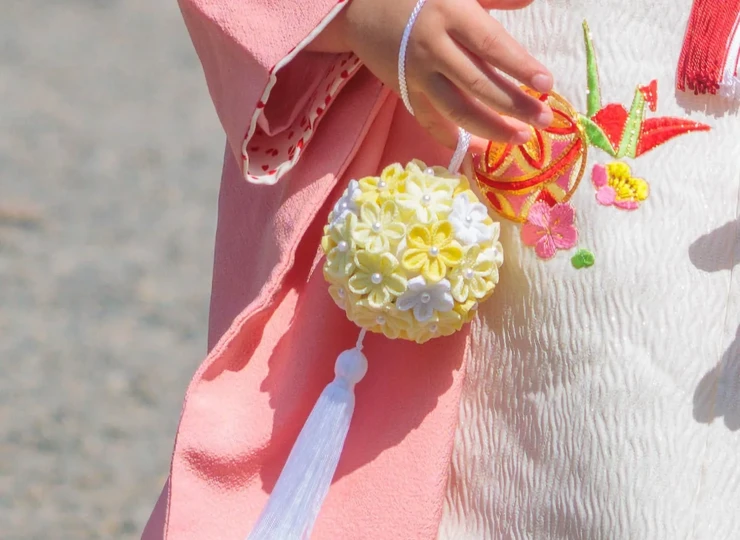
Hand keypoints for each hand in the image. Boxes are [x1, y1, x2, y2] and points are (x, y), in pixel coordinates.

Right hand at [309, 0, 552, 151]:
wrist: (362, 8)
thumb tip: (529, 2)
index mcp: (450, 15)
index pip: (491, 45)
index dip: (519, 66)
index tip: (546, 84)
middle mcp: (433, 48)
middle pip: (478, 84)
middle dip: (514, 105)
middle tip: (544, 119)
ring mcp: (417, 75)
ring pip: (456, 109)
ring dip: (490, 128)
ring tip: (519, 137)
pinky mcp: (405, 92)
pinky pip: (430, 121)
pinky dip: (451, 138)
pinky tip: (477, 148)